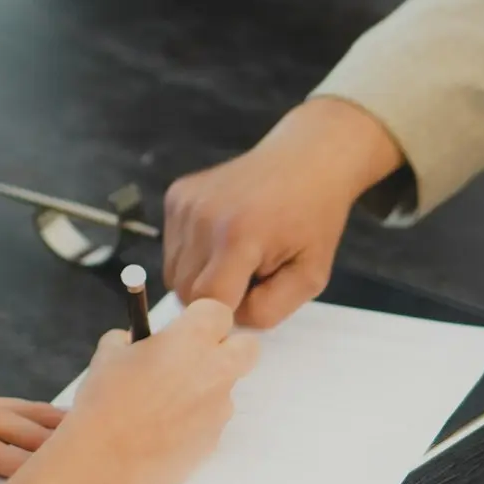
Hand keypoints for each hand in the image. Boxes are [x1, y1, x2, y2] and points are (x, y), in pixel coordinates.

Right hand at [57, 299, 259, 483]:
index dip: (201, 319)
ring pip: (226, 388)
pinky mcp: (214, 439)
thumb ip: (130, 340)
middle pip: (248, 347)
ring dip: (205, 389)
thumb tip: (135, 343)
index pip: (219, 312)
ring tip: (163, 405)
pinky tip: (162, 430)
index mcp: (191, 339)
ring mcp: (219, 408)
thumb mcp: (108, 354)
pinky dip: (194, 422)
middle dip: (229, 348)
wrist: (107, 459)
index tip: (183, 328)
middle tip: (195, 358)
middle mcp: (215, 370)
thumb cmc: (106, 401)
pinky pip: (211, 421)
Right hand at [164, 98, 403, 327]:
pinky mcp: (177, 195)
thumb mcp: (311, 275)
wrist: (305, 161)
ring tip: (238, 256)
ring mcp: (185, 202)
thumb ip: (269, 310)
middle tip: (250, 277)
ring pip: (173, 273)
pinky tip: (224, 236)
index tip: (252, 301)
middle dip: (215, 297)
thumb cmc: (312, 219)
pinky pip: (172, 247)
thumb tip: (226, 323)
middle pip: (185, 291)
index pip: (207, 304)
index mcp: (239, 237)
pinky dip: (194, 253)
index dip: (228, 314)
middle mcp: (203, 216)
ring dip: (201, 276)